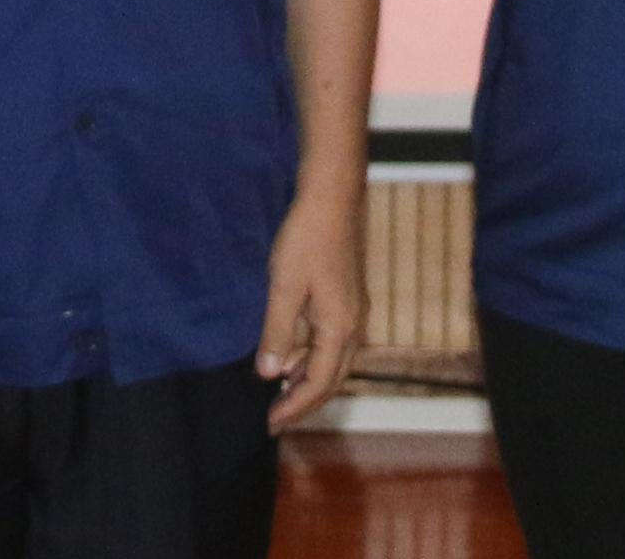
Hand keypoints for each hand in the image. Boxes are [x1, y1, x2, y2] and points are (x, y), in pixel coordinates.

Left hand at [255, 187, 365, 429]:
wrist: (332, 200)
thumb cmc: (306, 240)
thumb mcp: (284, 287)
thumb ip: (278, 333)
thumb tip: (269, 375)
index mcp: (340, 328)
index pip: (319, 384)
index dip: (295, 407)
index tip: (271, 424)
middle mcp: (354, 326)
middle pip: (333, 380)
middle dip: (305, 403)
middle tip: (276, 420)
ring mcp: (354, 312)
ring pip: (335, 362)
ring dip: (309, 382)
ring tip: (280, 394)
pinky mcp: (348, 300)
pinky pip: (334, 344)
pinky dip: (314, 360)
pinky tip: (293, 357)